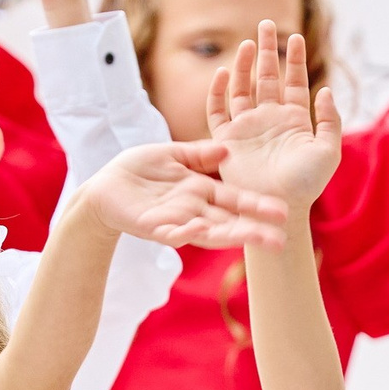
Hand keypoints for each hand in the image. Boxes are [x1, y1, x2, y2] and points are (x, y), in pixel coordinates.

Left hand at [78, 138, 289, 249]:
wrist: (105, 186)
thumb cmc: (139, 170)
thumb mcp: (175, 155)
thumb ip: (201, 154)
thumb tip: (228, 149)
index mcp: (202, 190)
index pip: (236, 200)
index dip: (258, 206)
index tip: (283, 211)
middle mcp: (194, 209)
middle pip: (229, 222)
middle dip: (253, 230)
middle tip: (280, 240)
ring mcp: (176, 221)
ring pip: (208, 232)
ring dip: (229, 236)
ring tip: (251, 240)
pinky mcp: (154, 228)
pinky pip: (172, 233)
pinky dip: (184, 233)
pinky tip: (198, 231)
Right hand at [202, 21, 343, 214]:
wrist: (277, 206)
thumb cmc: (306, 184)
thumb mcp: (328, 150)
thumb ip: (330, 120)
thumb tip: (324, 90)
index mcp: (294, 121)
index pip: (294, 82)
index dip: (294, 59)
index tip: (294, 36)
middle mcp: (269, 120)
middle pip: (267, 78)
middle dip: (267, 52)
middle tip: (265, 25)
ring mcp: (247, 129)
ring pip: (243, 89)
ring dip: (245, 66)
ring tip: (248, 43)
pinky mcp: (227, 140)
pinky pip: (218, 112)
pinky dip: (219, 93)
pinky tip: (224, 73)